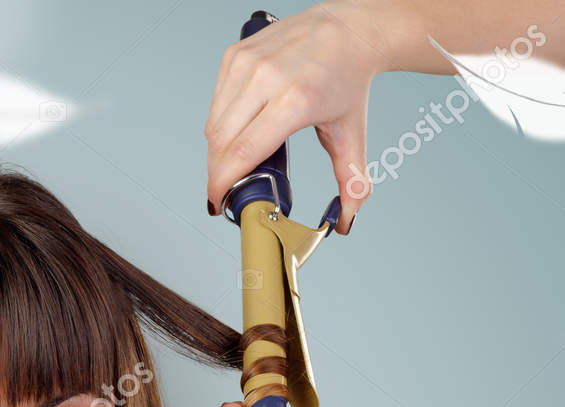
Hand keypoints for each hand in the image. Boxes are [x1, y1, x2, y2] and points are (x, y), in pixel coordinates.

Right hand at [205, 2, 381, 231]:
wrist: (348, 29)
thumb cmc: (347, 77)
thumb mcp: (351, 133)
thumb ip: (351, 182)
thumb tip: (345, 220)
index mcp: (295, 100)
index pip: (242, 152)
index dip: (222, 183)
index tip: (218, 201)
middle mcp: (266, 78)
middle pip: (221, 142)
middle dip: (218, 172)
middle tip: (228, 187)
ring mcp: (247, 63)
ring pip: (213, 123)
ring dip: (217, 150)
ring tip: (234, 161)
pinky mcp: (235, 55)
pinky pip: (215, 102)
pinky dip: (221, 124)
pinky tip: (238, 130)